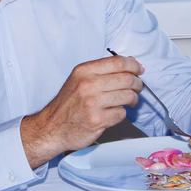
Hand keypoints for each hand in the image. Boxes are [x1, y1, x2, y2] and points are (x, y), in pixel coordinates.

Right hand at [21, 54, 142, 165]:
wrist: (51, 128)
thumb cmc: (67, 104)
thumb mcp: (79, 80)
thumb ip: (103, 71)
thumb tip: (130, 63)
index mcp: (84, 71)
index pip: (118, 62)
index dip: (134, 66)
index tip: (139, 70)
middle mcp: (88, 84)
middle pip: (127, 79)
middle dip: (137, 84)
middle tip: (137, 88)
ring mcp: (92, 103)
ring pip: (127, 96)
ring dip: (133, 99)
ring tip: (129, 101)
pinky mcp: (97, 120)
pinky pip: (121, 113)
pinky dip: (122, 114)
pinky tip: (114, 114)